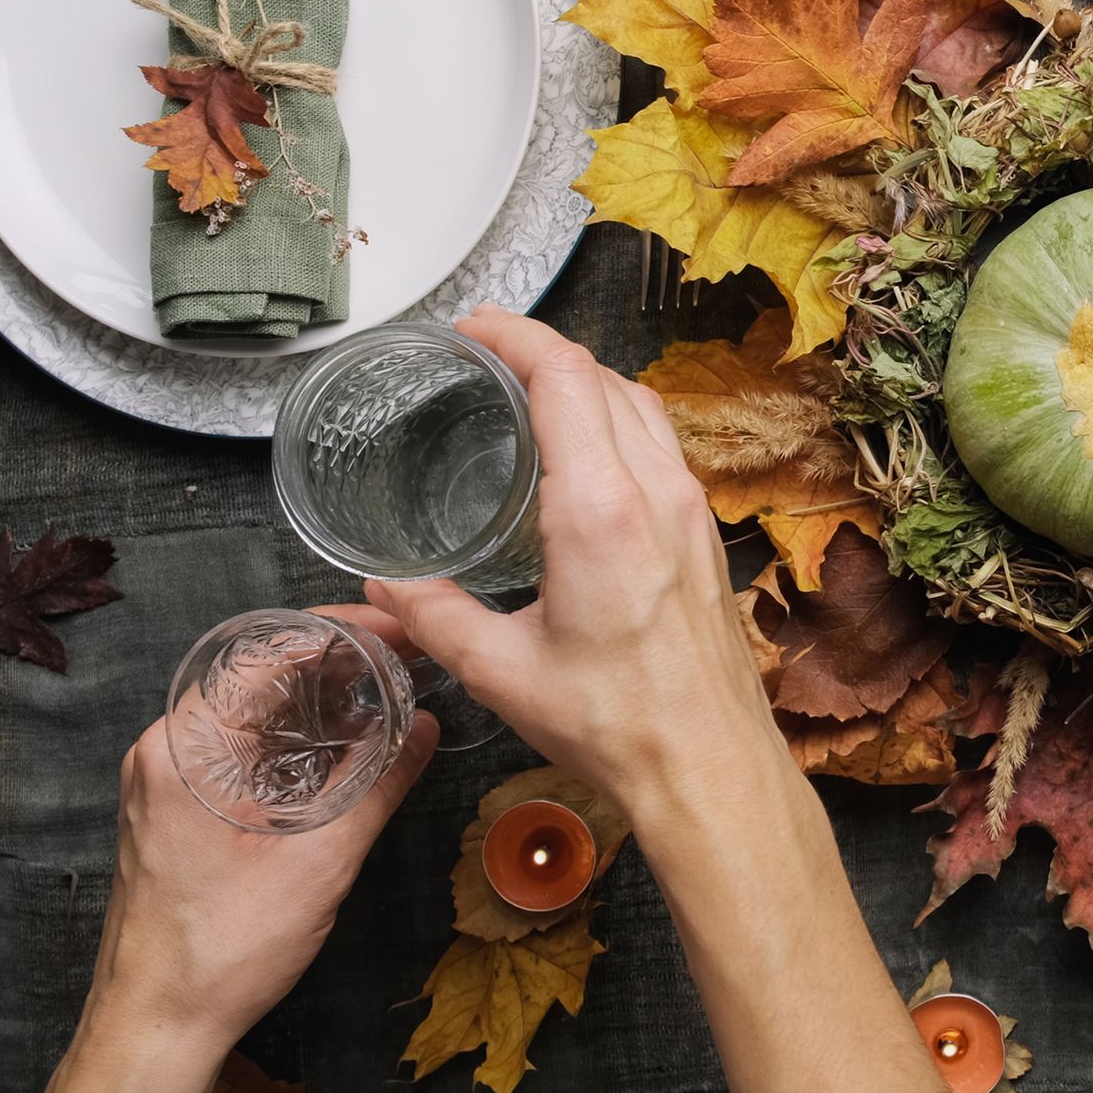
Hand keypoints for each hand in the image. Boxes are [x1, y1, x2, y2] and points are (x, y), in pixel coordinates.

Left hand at [89, 621, 436, 1046]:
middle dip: (337, 661)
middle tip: (409, 656)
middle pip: (258, 675)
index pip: (264, 652)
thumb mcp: (320, 861)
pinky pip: (246, 748)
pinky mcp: (182, 808)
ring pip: (254, 712)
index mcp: (185, 748)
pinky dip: (298, 738)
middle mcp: (167, 751)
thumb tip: (426, 726)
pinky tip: (348, 745)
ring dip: (320, 700)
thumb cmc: (222, 949)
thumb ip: (377, 783)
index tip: (398, 630)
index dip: (338, 632)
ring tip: (391, 691)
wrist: (157, 1026)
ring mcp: (170, 780)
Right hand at [368, 306, 788, 824]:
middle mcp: (655, 492)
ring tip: (528, 388)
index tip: (470, 328)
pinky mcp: (703, 532)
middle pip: (602, 375)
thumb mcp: (502, 671)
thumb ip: (434, 617)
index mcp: (601, 510)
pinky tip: (582, 451)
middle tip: (484, 353)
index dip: (514, 334)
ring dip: (584, 380)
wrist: (709, 764)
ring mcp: (688, 508)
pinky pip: (661, 444)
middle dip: (541, 348)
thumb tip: (383, 586)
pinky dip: (616, 421)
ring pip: (639, 404)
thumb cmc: (618, 724)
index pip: (564, 375)